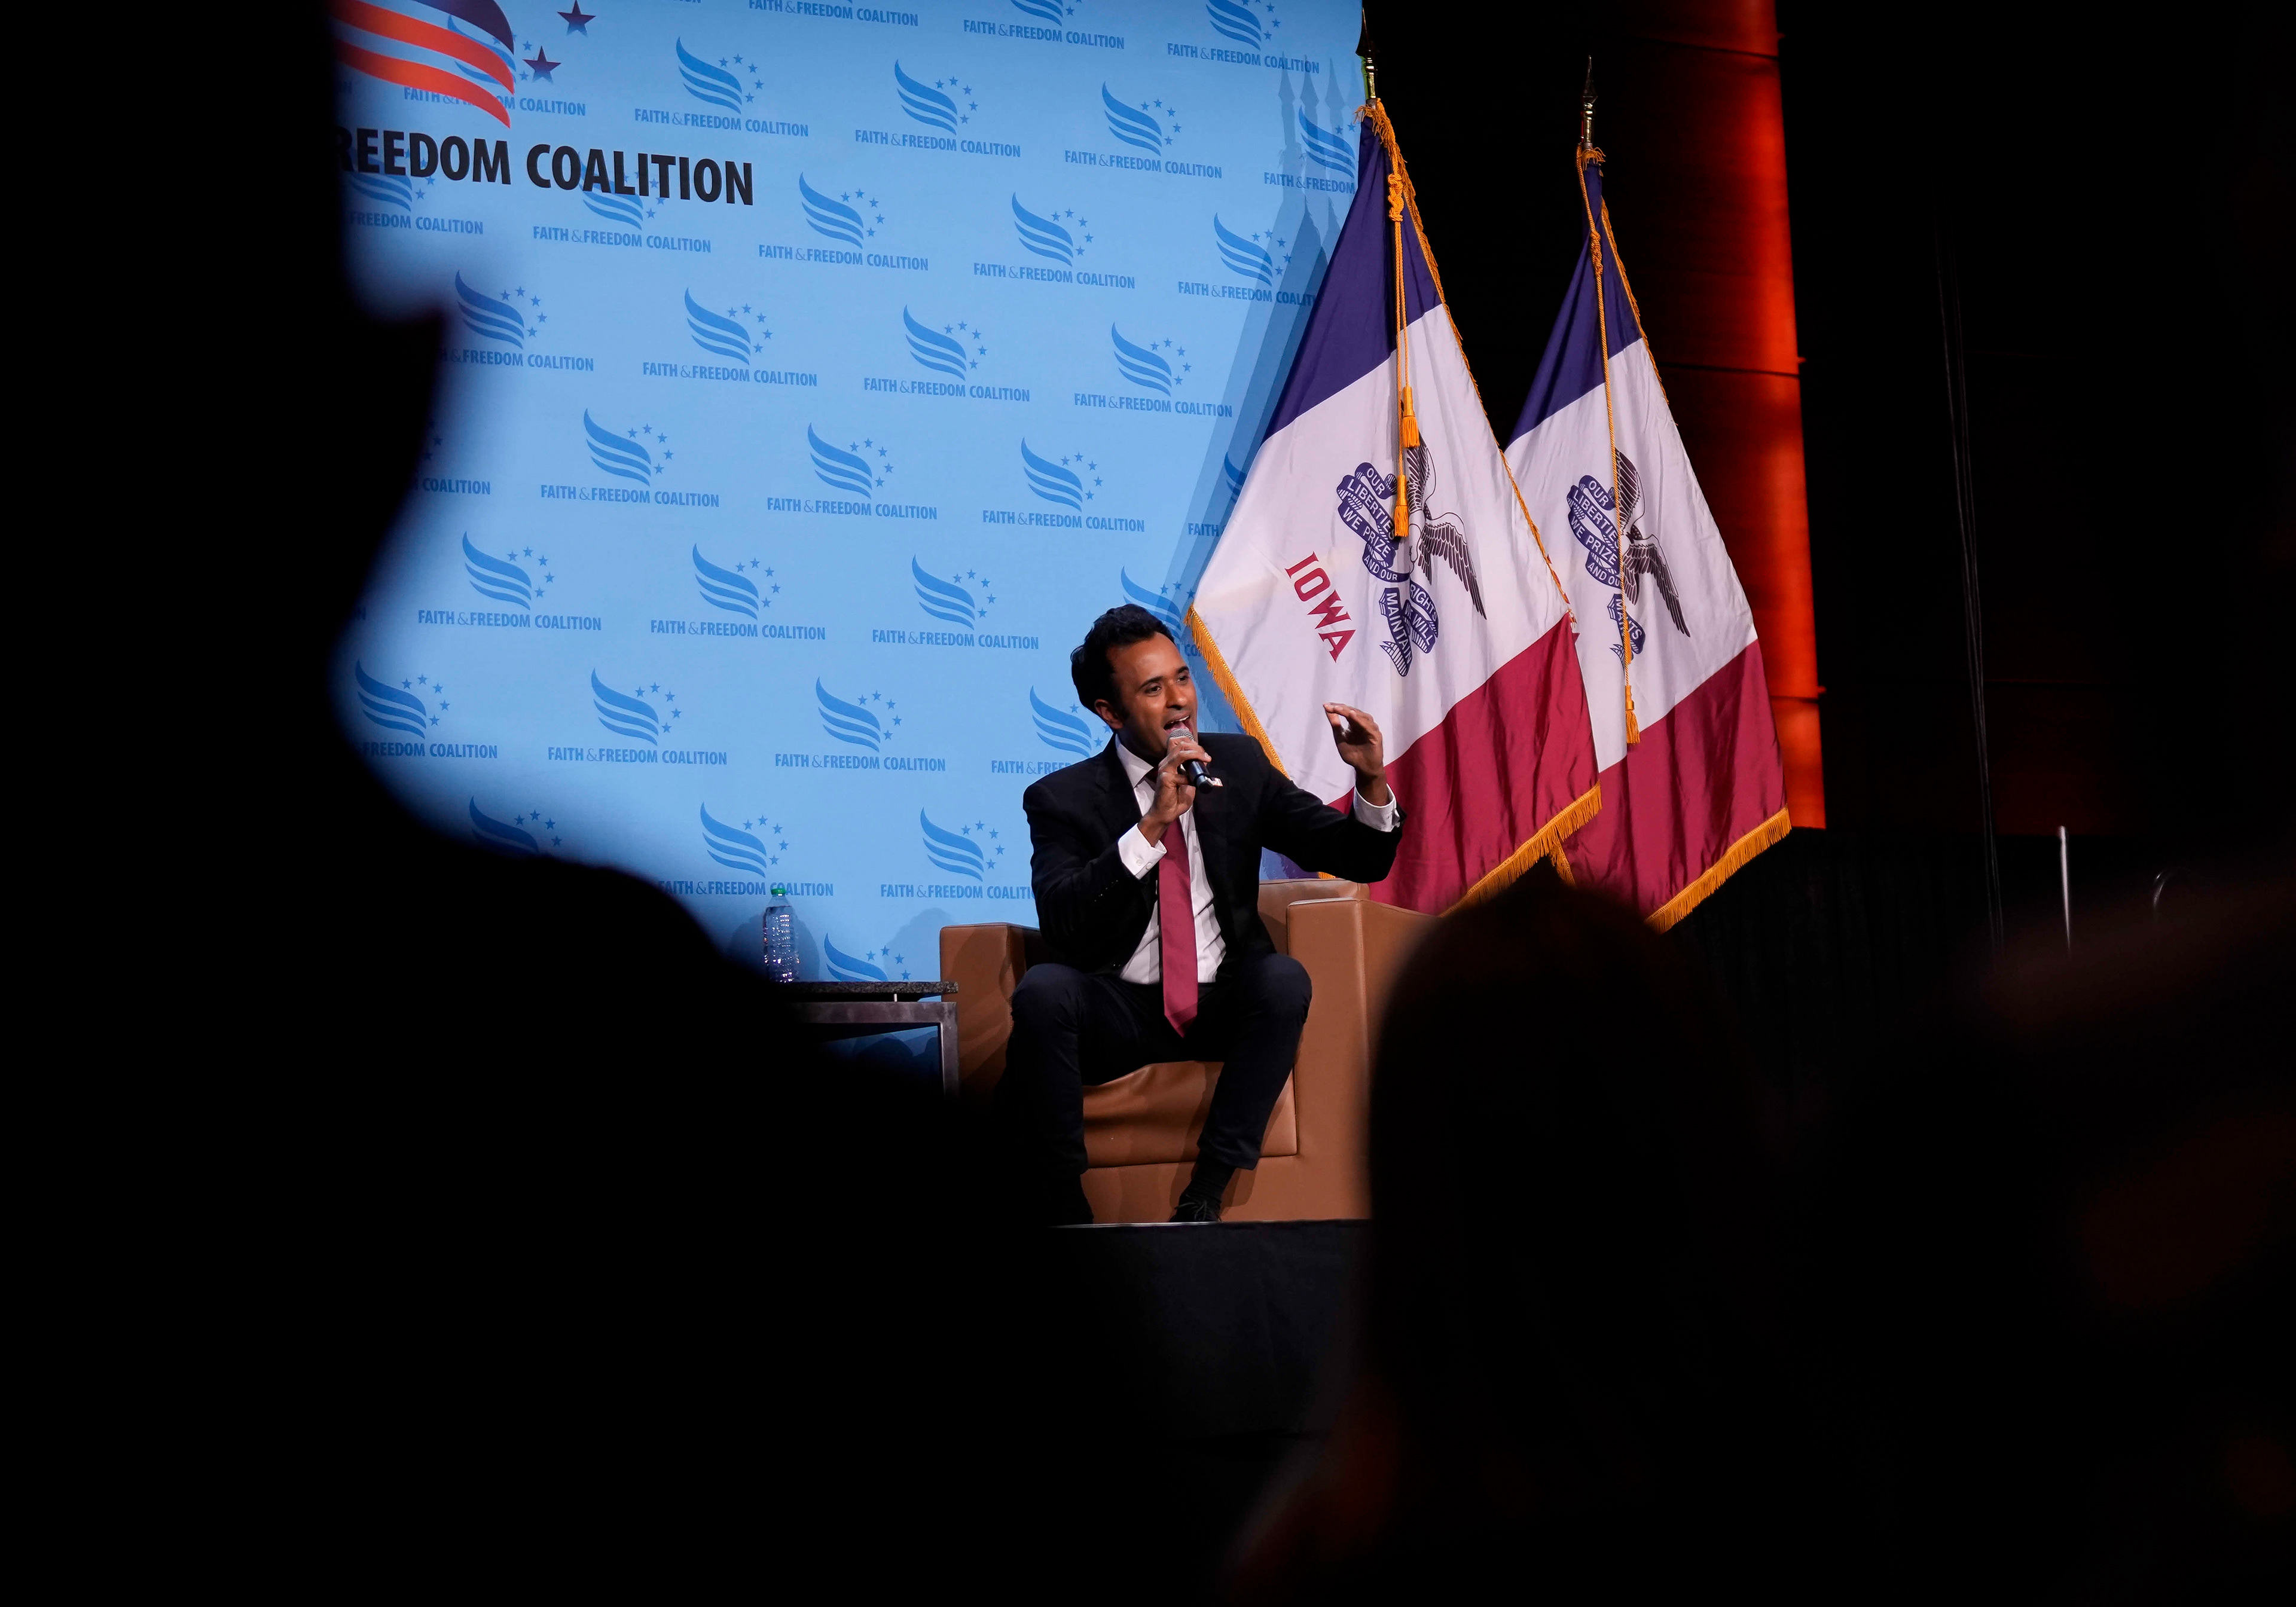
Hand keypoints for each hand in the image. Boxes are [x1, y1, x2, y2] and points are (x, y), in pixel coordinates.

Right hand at [1140, 728, 1209, 844]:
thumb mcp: (1187, 780)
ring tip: (1205, 760)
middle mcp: (1166, 763)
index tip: (1203, 752)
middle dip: (1197, 748)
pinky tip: (1192, 784)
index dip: (1192, 743)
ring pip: (1180, 753)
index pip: (1178, 743)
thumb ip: (1192, 771)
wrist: (1166, 813)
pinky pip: (1181, 773)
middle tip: (1206, 757)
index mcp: (1170, 762)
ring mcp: (1164, 770)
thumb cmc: (1176, 798)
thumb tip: (1203, 763)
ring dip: (1196, 754)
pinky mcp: (1165, 778)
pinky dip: (1190, 777)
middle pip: (1181, 744)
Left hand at [1324, 703, 1389, 805]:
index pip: (1346, 711)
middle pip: (1353, 712)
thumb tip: (1327, 709)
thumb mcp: (1340, 738)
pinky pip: (1368, 726)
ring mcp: (1371, 729)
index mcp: (1355, 724)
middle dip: (1342, 708)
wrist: (1363, 769)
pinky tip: (1352, 715)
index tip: (1326, 706)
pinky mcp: (1376, 735)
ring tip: (1339, 709)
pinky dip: (1360, 720)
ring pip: (1361, 716)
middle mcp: (1363, 724)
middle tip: (1332, 707)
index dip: (1337, 708)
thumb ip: (1335, 724)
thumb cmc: (1353, 755)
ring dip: (1350, 712)